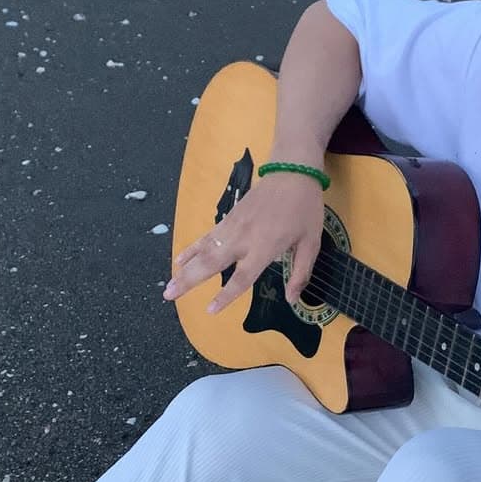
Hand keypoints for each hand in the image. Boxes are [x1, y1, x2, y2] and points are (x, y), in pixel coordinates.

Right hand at [164, 169, 326, 313]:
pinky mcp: (228, 217)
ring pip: (203, 250)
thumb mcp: (311, 243)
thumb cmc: (305, 209)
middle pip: (211, 264)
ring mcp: (232, 226)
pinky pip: (206, 236)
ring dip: (184, 268)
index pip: (241, 277)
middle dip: (188, 281)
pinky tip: (180, 260)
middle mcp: (243, 239)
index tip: (210, 310)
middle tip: (168, 295)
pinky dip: (192, 248)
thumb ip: (300, 273)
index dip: (225, 295)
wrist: (292, 171)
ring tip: (169, 284)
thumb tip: (291, 300)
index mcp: (265, 247)